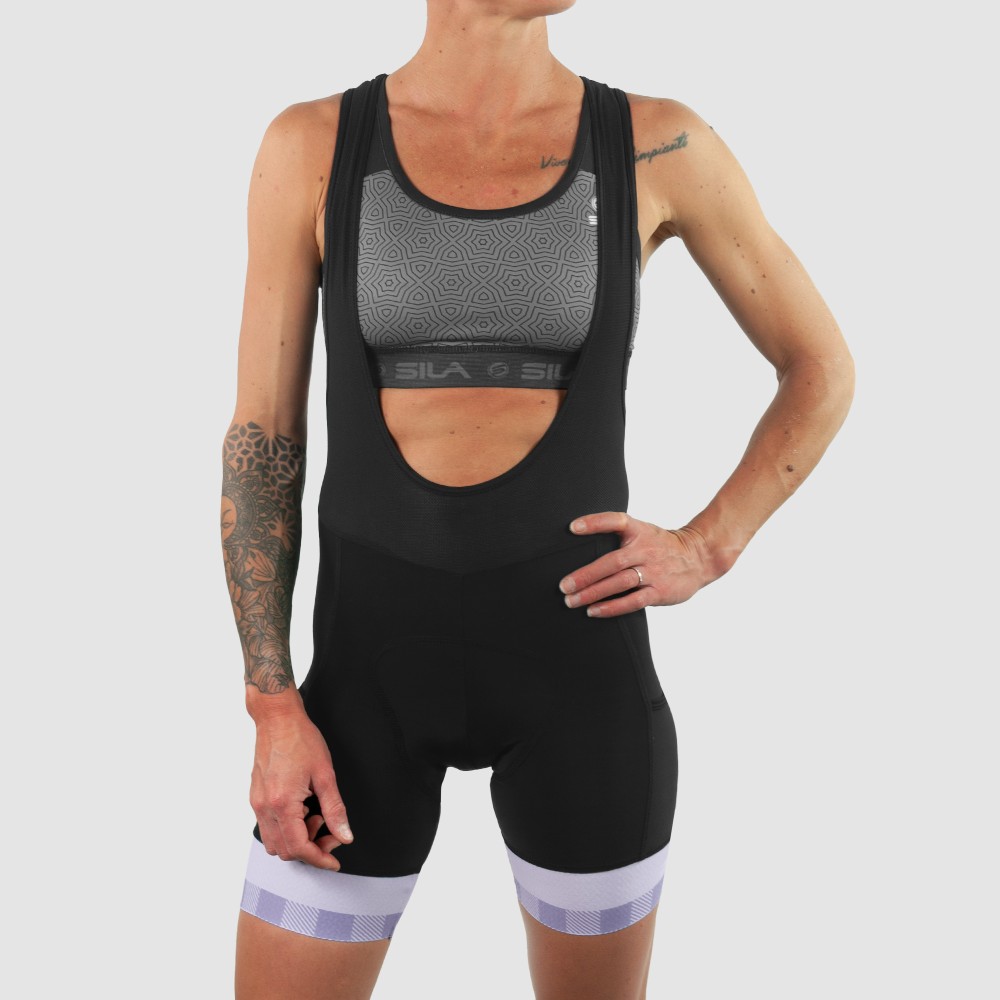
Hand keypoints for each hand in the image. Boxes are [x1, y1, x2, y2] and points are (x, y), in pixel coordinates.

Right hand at [249, 709, 353, 869]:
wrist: (277, 719)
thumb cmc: (300, 739)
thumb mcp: (325, 774)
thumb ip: (335, 809)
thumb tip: (344, 834)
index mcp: (283, 803)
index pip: (299, 848)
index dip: (319, 858)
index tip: (333, 860)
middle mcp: (265, 807)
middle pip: (285, 851)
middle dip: (310, 848)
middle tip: (330, 831)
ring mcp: (257, 803)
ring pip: (273, 842)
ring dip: (296, 839)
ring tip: (315, 816)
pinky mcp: (255, 797)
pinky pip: (268, 826)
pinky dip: (286, 828)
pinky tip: (302, 809)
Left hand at [559, 512, 721, 617]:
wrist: (699, 557)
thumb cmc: (660, 546)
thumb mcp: (643, 531)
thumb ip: (618, 536)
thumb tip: (580, 542)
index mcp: (639, 531)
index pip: (616, 521)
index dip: (594, 522)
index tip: (572, 528)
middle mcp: (645, 549)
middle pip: (611, 562)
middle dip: (585, 575)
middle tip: (563, 586)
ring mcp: (653, 571)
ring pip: (619, 583)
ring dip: (593, 593)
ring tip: (571, 601)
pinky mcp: (659, 591)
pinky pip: (633, 601)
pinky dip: (611, 607)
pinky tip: (593, 611)